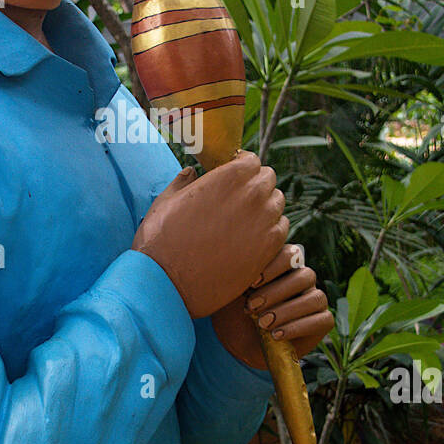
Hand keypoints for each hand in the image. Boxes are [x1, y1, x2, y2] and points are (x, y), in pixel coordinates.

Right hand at [131, 152, 288, 318]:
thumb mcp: (165, 202)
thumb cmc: (161, 242)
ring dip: (265, 206)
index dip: (242, 166)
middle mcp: (251, 195)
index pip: (251, 160)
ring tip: (246, 218)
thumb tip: (191, 173)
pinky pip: (282, 229)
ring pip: (277, 203)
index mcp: (227, 178)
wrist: (169, 284)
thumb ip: (182, 182)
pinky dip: (271, 229)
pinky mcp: (269, 249)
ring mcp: (264, 223)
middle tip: (239, 197)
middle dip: (255, 184)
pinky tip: (253, 237)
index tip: (234, 175)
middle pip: (268, 179)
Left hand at [211, 244, 333, 370]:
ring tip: (262, 324)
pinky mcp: (323, 321)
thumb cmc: (237, 312)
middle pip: (304, 276)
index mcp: (286, 265)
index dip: (274, 266)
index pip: (291, 254)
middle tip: (252, 307)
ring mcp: (316, 299)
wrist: (243, 343)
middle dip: (276, 292)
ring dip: (287, 311)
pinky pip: (322, 320)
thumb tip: (235, 264)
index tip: (252, 283)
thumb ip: (239, 277)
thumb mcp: (233, 293)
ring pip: (314, 298)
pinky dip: (297, 328)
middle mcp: (304, 279)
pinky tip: (276, 335)